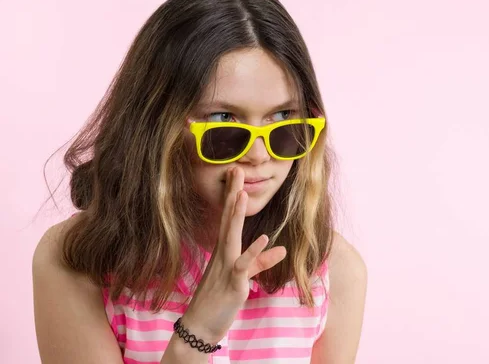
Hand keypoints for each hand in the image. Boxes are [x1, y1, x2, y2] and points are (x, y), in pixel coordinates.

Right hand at [182, 167, 286, 342]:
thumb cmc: (218, 300)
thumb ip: (261, 262)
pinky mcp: (233, 283)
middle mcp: (222, 254)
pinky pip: (244, 265)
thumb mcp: (241, 277)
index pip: (228, 218)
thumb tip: (281, 249)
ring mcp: (226, 267)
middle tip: (236, 169)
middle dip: (233, 194)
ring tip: (242, 193)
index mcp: (223, 251)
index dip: (233, 195)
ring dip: (236, 215)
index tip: (235, 173)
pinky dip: (254, 252)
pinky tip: (263, 237)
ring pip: (231, 236)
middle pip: (228, 219)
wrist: (199, 326)